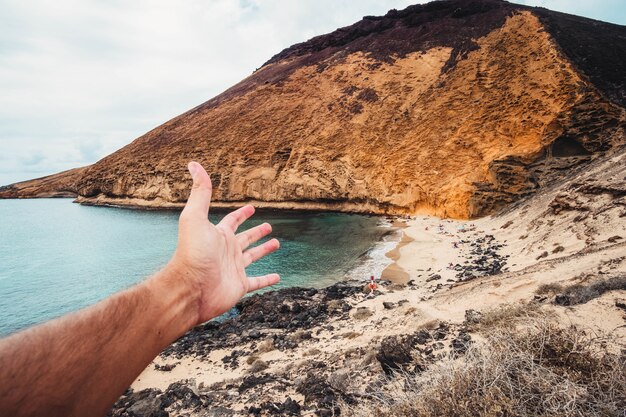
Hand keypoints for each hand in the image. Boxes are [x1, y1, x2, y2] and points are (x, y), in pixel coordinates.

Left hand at [166, 161, 279, 323]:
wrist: (190, 288)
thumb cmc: (192, 253)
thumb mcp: (195, 217)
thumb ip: (200, 192)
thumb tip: (193, 164)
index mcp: (218, 235)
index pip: (232, 221)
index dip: (242, 213)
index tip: (252, 207)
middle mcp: (227, 251)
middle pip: (245, 238)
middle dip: (256, 231)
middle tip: (269, 225)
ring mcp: (234, 269)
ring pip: (253, 257)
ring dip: (264, 250)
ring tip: (276, 243)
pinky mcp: (239, 286)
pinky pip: (257, 282)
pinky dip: (268, 280)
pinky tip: (278, 277)